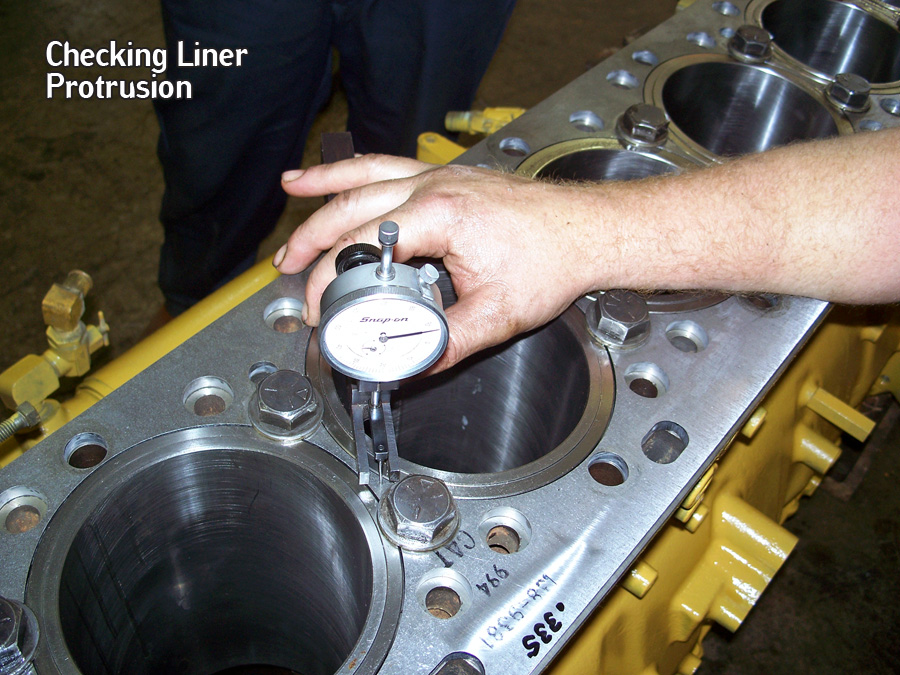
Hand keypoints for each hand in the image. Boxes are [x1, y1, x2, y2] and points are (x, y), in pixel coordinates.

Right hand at [275, 155, 604, 370]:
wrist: (587, 230)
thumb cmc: (553, 260)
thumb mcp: (497, 315)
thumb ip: (450, 344)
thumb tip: (413, 364)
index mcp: (441, 216)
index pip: (364, 243)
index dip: (331, 277)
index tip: (319, 306)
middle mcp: (434, 186)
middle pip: (353, 206)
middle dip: (313, 238)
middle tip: (288, 267)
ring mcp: (440, 176)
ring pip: (366, 175)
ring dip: (324, 189)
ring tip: (290, 192)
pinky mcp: (447, 176)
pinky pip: (389, 165)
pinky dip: (357, 169)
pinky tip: (339, 173)